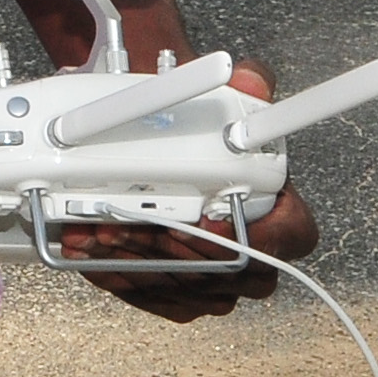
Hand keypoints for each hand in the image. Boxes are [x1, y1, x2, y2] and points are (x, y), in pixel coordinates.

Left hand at [55, 57, 320, 324]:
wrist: (168, 151)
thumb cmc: (205, 134)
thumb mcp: (229, 97)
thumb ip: (248, 83)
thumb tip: (250, 78)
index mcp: (283, 211)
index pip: (290, 236)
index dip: (254, 235)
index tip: (206, 215)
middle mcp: (258, 257)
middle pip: (227, 273)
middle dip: (172, 250)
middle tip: (127, 222)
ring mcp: (220, 284)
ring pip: (182, 287)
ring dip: (134, 261)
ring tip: (94, 230)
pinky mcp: (182, 298)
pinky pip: (153, 297)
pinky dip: (116, 275)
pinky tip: (88, 252)